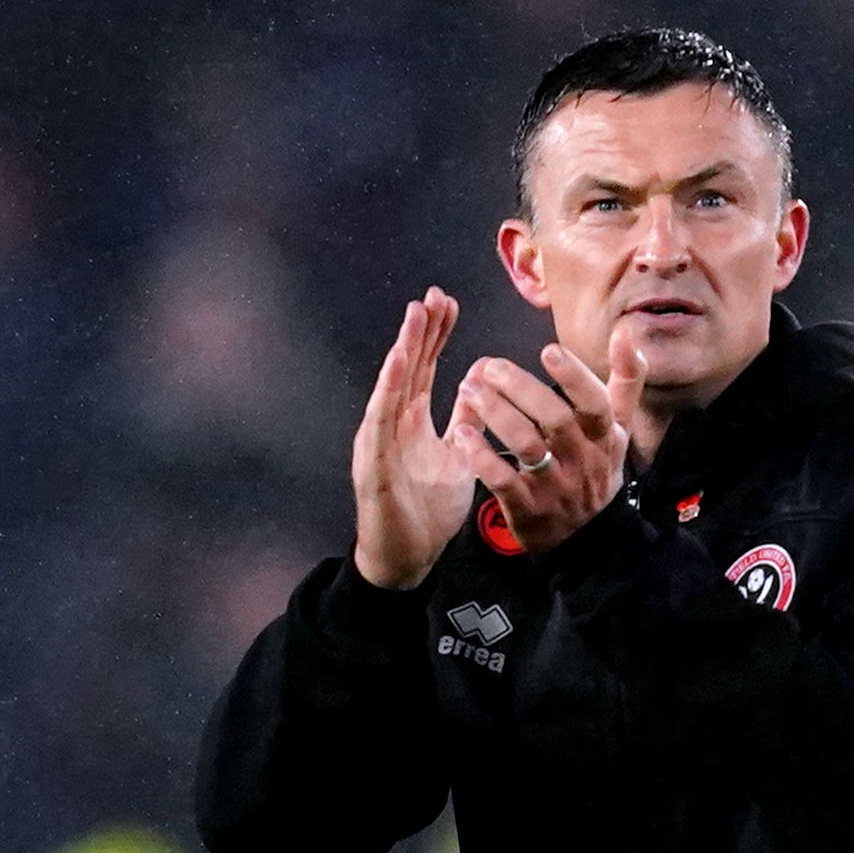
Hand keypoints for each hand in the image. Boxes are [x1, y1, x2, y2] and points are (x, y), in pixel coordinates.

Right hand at [352, 287, 473, 588]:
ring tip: (415, 315)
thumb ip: (464, 424)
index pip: (423, 369)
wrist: (407, 558)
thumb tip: (478, 389)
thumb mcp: (457, 459)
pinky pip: (381, 419)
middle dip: (420, 330)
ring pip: (392, 385)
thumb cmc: (426, 512)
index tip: (448, 304)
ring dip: (403, 348)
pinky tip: (397, 361)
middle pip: (406, 367)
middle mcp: (392, 424)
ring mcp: (380, 440)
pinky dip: (388, 388)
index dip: (435, 336)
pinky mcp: (375, 462)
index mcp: (411, 422)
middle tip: (433, 294)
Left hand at [455, 321, 646, 555]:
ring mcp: (555, 486)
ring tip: (469, 389)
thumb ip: (626, 381)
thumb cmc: (597, 468)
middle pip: (555, 420)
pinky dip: (482, 457)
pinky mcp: (528, 508)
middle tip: (490, 366)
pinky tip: (462, 434)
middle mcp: (582, 460)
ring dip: (496, 414)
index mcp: (605, 437)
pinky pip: (503, 481)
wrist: (587, 538)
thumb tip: (627, 334)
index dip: (573, 377)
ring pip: (527, 447)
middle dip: (521, 389)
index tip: (549, 350)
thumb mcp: (619, 429)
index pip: (595, 404)